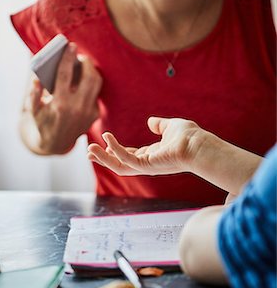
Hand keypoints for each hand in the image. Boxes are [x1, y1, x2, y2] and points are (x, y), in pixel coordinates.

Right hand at [23, 43, 102, 154]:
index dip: (68, 57)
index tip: (70, 45)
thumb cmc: (42, 122)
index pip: (65, 74)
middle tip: (79, 55)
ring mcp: (88, 112)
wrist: (55, 143)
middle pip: (89, 76)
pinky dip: (90, 85)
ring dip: (91, 71)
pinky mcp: (94, 115)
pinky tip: (83, 80)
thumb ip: (34, 94)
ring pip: (96, 83)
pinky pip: (95, 94)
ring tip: (83, 64)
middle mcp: (77, 108)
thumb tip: (37, 78)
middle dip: (86, 62)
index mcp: (60, 104)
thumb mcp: (33, 110)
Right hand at [87, 117, 202, 175]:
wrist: (199, 145)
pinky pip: (126, 159)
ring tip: (89, 149)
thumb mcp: (171, 127)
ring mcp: (146, 166)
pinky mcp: (146, 165)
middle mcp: (147, 163)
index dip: (115, 150)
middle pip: (120, 164)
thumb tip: (151, 121)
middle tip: (89, 152)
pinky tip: (106, 138)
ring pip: (118, 166)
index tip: (104, 142)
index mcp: (151, 155)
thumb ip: (160, 125)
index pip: (129, 156)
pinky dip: (115, 149)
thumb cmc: (189, 137)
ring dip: (103, 159)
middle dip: (104, 159)